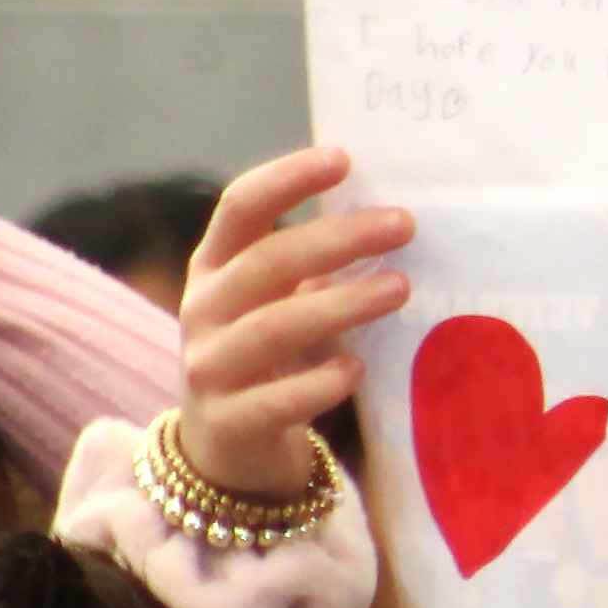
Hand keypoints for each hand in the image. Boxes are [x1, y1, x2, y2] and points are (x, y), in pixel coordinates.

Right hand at [177, 145, 414, 499]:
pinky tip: (358, 368)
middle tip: (403, 225)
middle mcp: (204, 309)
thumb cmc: (264, 356)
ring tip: (399, 289)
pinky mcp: (229, 423)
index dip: (288, 179)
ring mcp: (211, 367)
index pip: (241, 206)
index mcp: (215, 266)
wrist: (222, 449)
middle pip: (267, 262)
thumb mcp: (275, 300)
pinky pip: (277, 400)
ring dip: (342, 305)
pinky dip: (320, 382)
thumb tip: (390, 217)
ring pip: (274, 328)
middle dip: (337, 239)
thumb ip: (314, 264)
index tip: (343, 158)